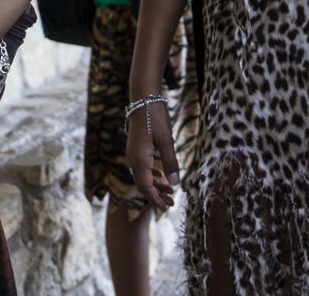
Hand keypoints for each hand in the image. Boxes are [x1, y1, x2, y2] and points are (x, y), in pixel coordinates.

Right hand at [124, 97, 178, 211]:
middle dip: (156, 196)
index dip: (156, 200)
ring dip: (155, 186)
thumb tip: (175, 184)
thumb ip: (170, 162)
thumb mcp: (166, 140)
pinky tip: (161, 176)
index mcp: (140, 159)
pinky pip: (142, 168)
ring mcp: (133, 153)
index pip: (146, 187)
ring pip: (142, 176)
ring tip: (170, 192)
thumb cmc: (155, 117)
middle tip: (171, 203)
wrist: (143, 98)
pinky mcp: (136, 148)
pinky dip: (152, 175)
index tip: (165, 209)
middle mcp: (133, 159)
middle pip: (143, 185)